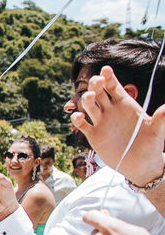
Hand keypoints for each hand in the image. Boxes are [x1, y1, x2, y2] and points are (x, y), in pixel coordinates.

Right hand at [73, 65, 164, 186]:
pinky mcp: (94, 135)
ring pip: (90, 106)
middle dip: (96, 85)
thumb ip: (161, 118)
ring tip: (88, 97)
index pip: (114, 87)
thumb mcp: (158, 131)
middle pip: (99, 93)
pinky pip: (83, 125)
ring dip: (87, 100)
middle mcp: (111, 111)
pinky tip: (79, 117)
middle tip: (96, 81)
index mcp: (126, 104)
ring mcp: (101, 122)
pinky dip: (78, 120)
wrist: (141, 165)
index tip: (105, 69)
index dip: (109, 77)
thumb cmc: (151, 145)